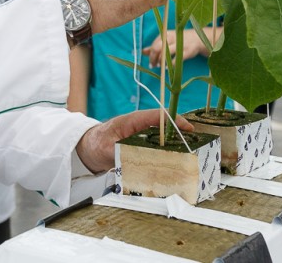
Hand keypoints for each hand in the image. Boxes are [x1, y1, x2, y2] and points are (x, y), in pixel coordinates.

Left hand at [75, 109, 193, 173]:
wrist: (87, 148)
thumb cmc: (95, 143)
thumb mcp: (106, 149)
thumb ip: (119, 153)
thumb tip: (134, 160)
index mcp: (134, 120)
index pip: (158, 115)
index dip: (175, 120)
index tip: (189, 128)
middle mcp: (140, 126)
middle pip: (165, 127)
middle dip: (180, 136)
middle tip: (194, 148)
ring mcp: (142, 136)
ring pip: (163, 139)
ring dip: (175, 148)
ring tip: (188, 159)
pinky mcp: (141, 146)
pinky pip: (157, 149)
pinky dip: (166, 156)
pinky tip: (173, 167)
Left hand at [143, 28, 209, 66]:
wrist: (198, 38)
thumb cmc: (179, 39)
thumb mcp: (167, 40)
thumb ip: (156, 45)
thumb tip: (143, 51)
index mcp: (166, 34)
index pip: (154, 45)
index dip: (150, 54)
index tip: (150, 62)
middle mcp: (172, 38)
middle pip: (157, 48)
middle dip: (153, 58)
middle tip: (153, 65)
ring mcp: (179, 44)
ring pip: (165, 54)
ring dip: (160, 62)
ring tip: (159, 67)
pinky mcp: (187, 51)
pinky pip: (175, 60)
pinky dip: (169, 65)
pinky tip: (167, 68)